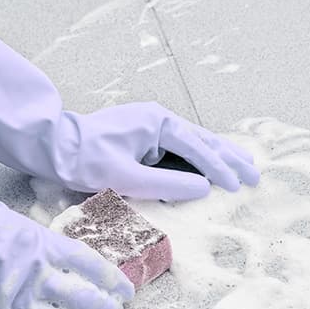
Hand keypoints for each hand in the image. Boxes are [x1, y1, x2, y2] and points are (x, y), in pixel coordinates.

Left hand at [54, 101, 259, 200]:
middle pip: (202, 140)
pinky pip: (178, 149)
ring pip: (193, 143)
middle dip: (230, 158)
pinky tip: (211, 166)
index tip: (238, 187)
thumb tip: (204, 188)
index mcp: (156, 122)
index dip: (219, 168)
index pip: (196, 147)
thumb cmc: (84, 160)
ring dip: (218, 157)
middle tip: (255, 176)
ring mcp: (150, 127)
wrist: (53, 147)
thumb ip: (167, 184)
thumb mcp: (125, 177)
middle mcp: (157, 119)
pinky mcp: (143, 138)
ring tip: (245, 167)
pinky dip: (198, 159)